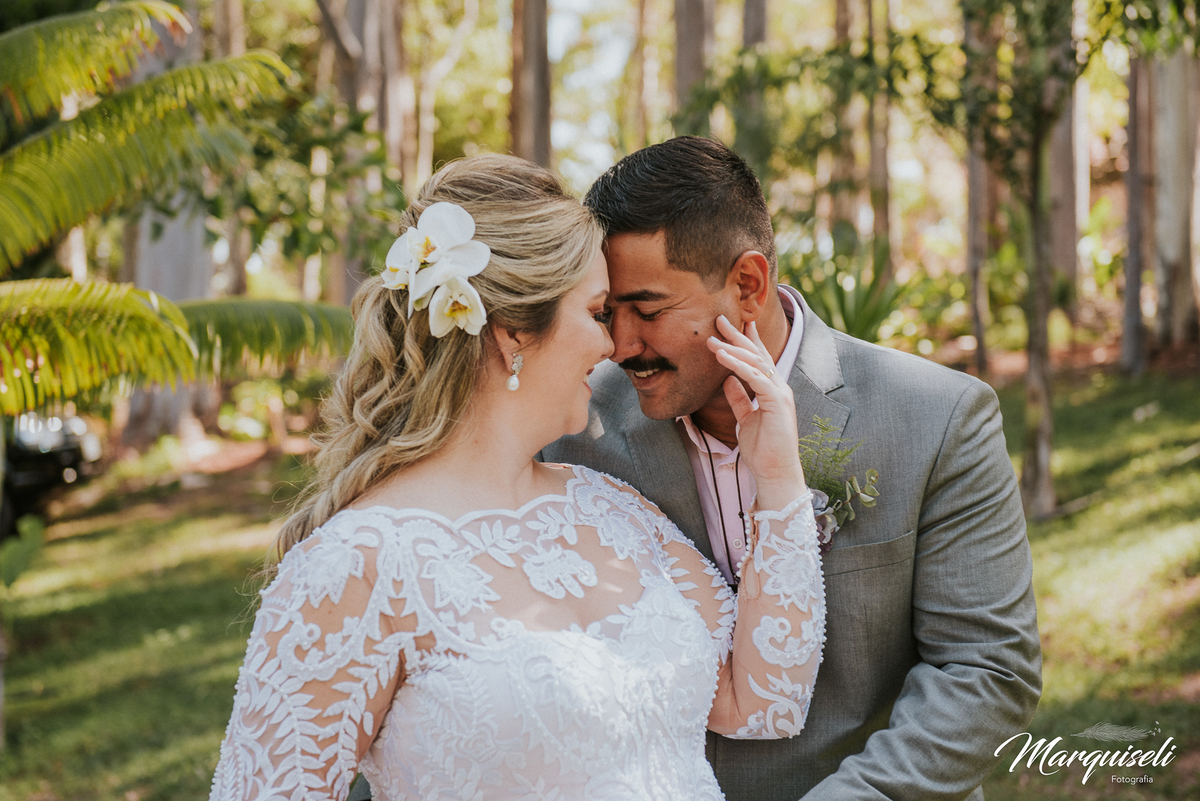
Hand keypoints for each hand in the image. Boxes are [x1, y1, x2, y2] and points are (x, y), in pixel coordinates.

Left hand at [706, 315, 805, 510]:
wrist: (775, 472)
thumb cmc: (763, 450)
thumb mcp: (745, 420)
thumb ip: (739, 400)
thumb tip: (727, 381)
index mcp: (772, 391)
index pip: (760, 360)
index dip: (747, 340)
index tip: (737, 323)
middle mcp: (778, 388)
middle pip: (757, 354)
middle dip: (738, 336)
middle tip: (720, 319)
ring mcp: (779, 393)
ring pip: (755, 363)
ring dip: (732, 348)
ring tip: (713, 338)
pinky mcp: (776, 402)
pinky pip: (755, 378)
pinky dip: (737, 366)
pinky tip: (722, 356)